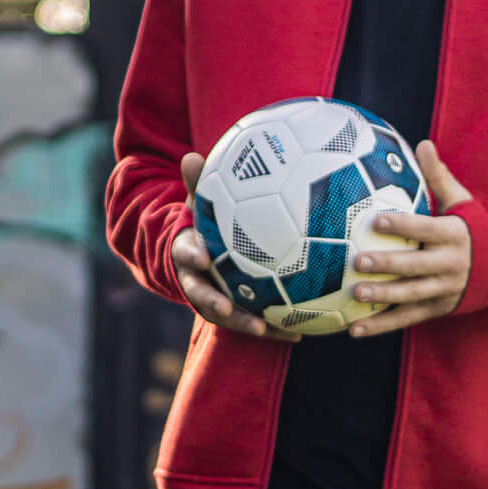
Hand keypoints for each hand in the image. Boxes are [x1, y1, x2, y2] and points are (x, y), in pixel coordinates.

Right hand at [172, 152, 300, 341]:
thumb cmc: (203, 225)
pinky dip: (275, 329)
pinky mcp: (236, 313)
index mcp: (188, 254)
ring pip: (228, 317)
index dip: (192, 256)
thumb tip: (190, 155)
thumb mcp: (198, 204)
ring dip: (246, 323)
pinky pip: (255, 323)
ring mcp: (215, 301)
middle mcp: (198, 282)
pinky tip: (301, 333)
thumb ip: (198, 184)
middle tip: (228, 307)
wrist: (197, 257)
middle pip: (202, 296)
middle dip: (214, 303)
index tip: (203, 256)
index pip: (185, 254)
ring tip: (268, 329)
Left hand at [347, 140, 473, 336]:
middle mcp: (449, 264)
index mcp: (452, 235)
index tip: (375, 220)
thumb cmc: (476, 231)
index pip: (424, 228)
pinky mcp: (438, 309)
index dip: (401, 225)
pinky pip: (407, 319)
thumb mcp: (463, 203)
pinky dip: (381, 326)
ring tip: (355, 294)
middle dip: (387, 264)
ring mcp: (444, 289)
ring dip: (382, 297)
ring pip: (410, 295)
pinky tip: (355, 330)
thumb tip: (422, 143)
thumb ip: (439, 177)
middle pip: (415, 266)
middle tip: (357, 261)